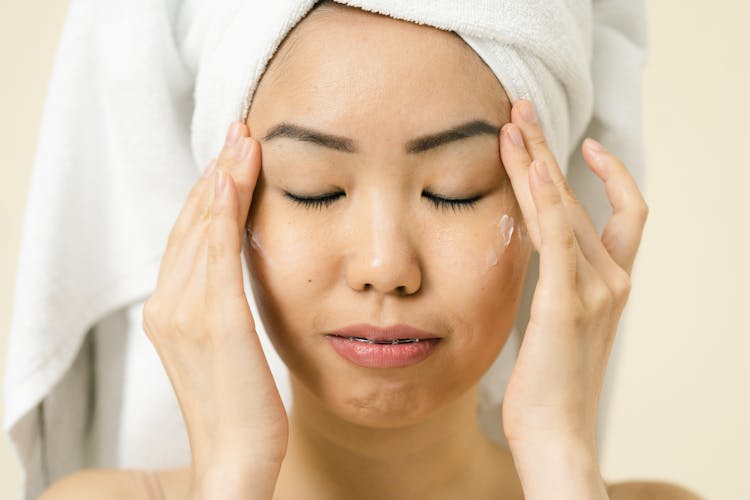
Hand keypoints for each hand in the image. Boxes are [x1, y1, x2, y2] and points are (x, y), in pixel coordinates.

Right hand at [142, 123, 286, 498]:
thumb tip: (240, 267)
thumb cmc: (241, 406)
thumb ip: (223, 305)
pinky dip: (222, 213)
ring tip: (242, 142)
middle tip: (238, 132)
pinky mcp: (216, 322)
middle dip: (216, 174)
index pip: (188, 238)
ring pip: (202, 230)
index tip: (231, 157)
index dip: (209, 194)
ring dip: (222, 180)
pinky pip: (217, 253)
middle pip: (191, 225)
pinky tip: (232, 179)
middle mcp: (168, 306)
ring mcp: (186, 313)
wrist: (236, 458)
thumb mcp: (228, 346)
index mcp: (170, 311)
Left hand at [498, 101, 647, 494]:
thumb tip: (535, 258)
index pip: (626, 214)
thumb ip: (557, 286)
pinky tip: (527, 166)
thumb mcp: (558, 324)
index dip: (612, 175)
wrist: (555, 433)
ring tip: (512, 123)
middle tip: (523, 110)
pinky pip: (557, 236)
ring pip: (566, 207)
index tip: (581, 144)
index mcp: (613, 285)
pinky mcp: (566, 301)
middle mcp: (613, 279)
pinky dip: (544, 197)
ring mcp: (595, 289)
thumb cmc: (549, 385)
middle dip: (552, 150)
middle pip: (584, 197)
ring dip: (537, 161)